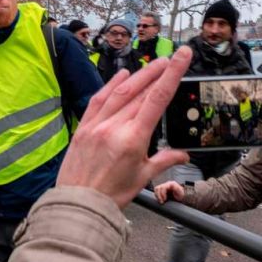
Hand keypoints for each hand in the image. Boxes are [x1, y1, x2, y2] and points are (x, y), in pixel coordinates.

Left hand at [56, 46, 191, 207]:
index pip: (157, 98)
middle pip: (139, 91)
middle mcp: (114, 127)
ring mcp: (96, 126)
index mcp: (133, 139)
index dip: (172, 74)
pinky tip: (121, 75)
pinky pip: (97, 100)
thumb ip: (164, 160)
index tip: (181, 57)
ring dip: (137, 75)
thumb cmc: (110, 195)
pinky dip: (110, 85)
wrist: (79, 204)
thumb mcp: (142, 177)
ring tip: (152, 65)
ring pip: (119, 92)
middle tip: (170, 59)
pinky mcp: (82, 129)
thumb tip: (182, 155)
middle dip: (157, 72)